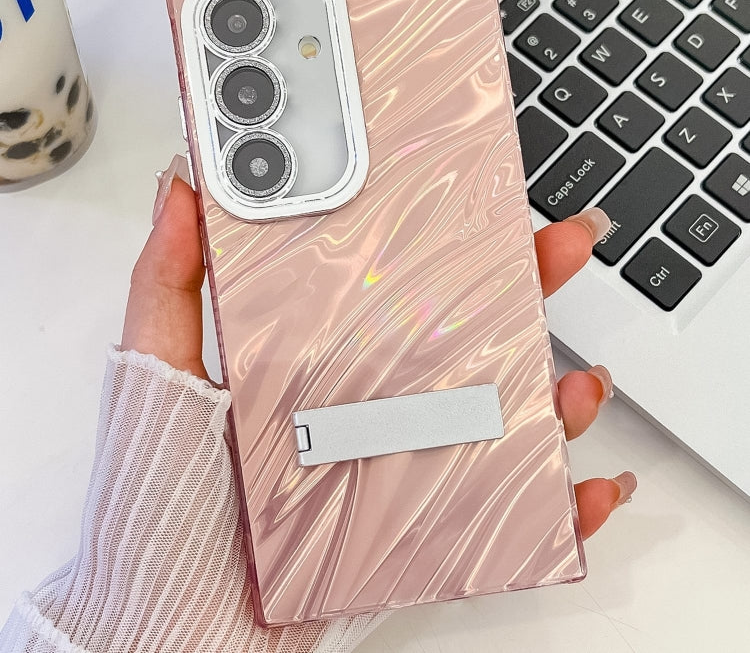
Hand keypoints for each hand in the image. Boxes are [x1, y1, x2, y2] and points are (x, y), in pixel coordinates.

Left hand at [122, 155, 635, 540]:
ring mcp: (412, 460)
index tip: (487, 195)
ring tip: (578, 386)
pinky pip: (513, 511)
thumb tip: (184, 186)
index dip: (452, 238)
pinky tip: (585, 488)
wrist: (183, 612)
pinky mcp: (428, 525)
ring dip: (562, 397)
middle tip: (566, 246)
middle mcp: (382, 399)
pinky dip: (561, 503)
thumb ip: (170, 279)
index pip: (405, 283)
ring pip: (510, 416)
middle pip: (474, 334)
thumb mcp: (163, 366)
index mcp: (332, 353)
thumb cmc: (171, 492)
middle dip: (531, 286)